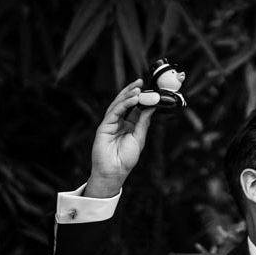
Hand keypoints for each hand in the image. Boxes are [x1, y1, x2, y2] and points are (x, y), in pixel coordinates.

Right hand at [85, 79, 154, 197]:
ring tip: (137, 88)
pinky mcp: (103, 127)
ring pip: (118, 104)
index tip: (148, 88)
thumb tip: (152, 107)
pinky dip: (123, 104)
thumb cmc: (126, 159)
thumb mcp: (139, 138)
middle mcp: (118, 122)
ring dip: (127, 95)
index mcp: (127, 124)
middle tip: (140, 81)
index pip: (134, 107)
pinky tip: (132, 99)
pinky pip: (114, 112)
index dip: (140, 97)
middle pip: (125, 103)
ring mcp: (110, 123)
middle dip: (132, 91)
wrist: (115, 172)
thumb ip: (144, 122)